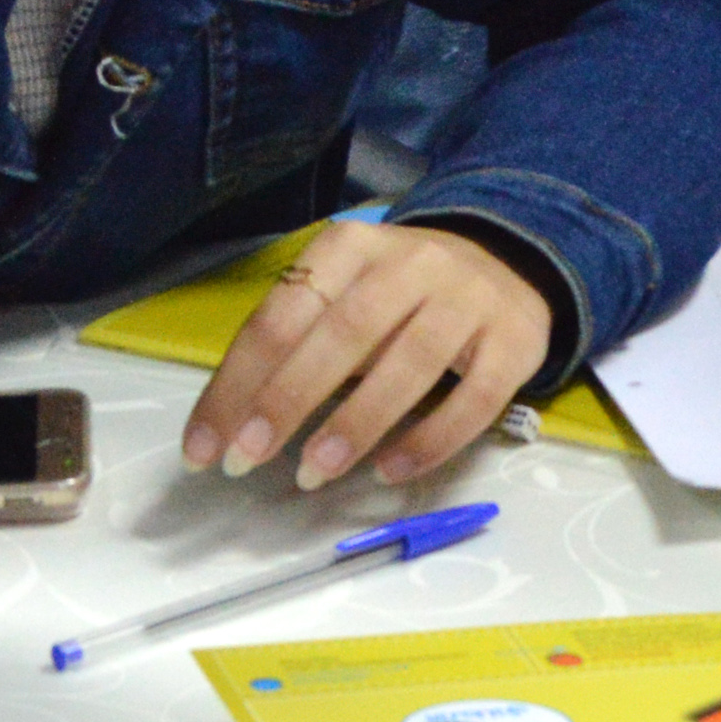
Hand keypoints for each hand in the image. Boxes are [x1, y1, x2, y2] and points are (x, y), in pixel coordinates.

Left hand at [185, 222, 556, 488]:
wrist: (510, 263)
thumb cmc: (401, 294)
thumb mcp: (344, 293)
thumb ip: (297, 341)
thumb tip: (234, 421)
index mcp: (353, 247)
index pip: (283, 315)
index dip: (238, 383)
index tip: (205, 447)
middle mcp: (413, 265)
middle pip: (344, 333)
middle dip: (287, 400)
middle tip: (246, 460)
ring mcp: (470, 303)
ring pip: (411, 364)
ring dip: (356, 423)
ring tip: (312, 474)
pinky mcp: (514, 345)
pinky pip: (474, 400)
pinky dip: (430, 440)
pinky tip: (389, 472)